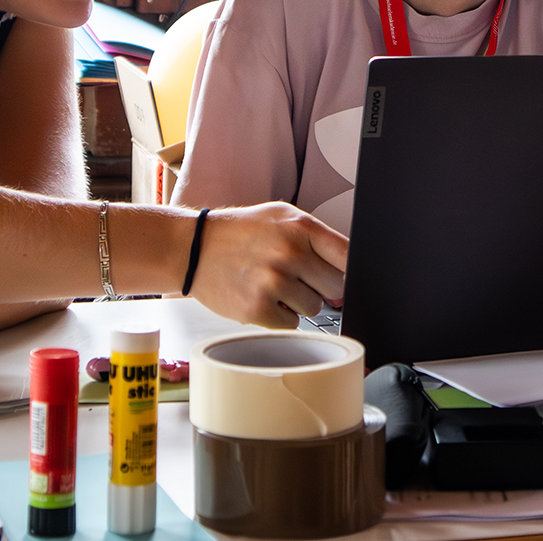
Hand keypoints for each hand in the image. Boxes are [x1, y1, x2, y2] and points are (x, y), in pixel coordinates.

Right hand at [190, 204, 348, 327]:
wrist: (194, 248)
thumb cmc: (242, 232)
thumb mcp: (283, 216)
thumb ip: (318, 239)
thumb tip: (349, 270)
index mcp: (301, 227)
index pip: (348, 256)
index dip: (348, 269)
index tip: (339, 273)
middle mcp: (290, 253)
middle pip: (336, 287)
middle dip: (320, 285)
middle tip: (296, 276)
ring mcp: (273, 282)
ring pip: (314, 308)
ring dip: (298, 302)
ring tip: (273, 283)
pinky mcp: (256, 309)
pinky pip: (291, 324)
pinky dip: (279, 316)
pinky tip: (262, 297)